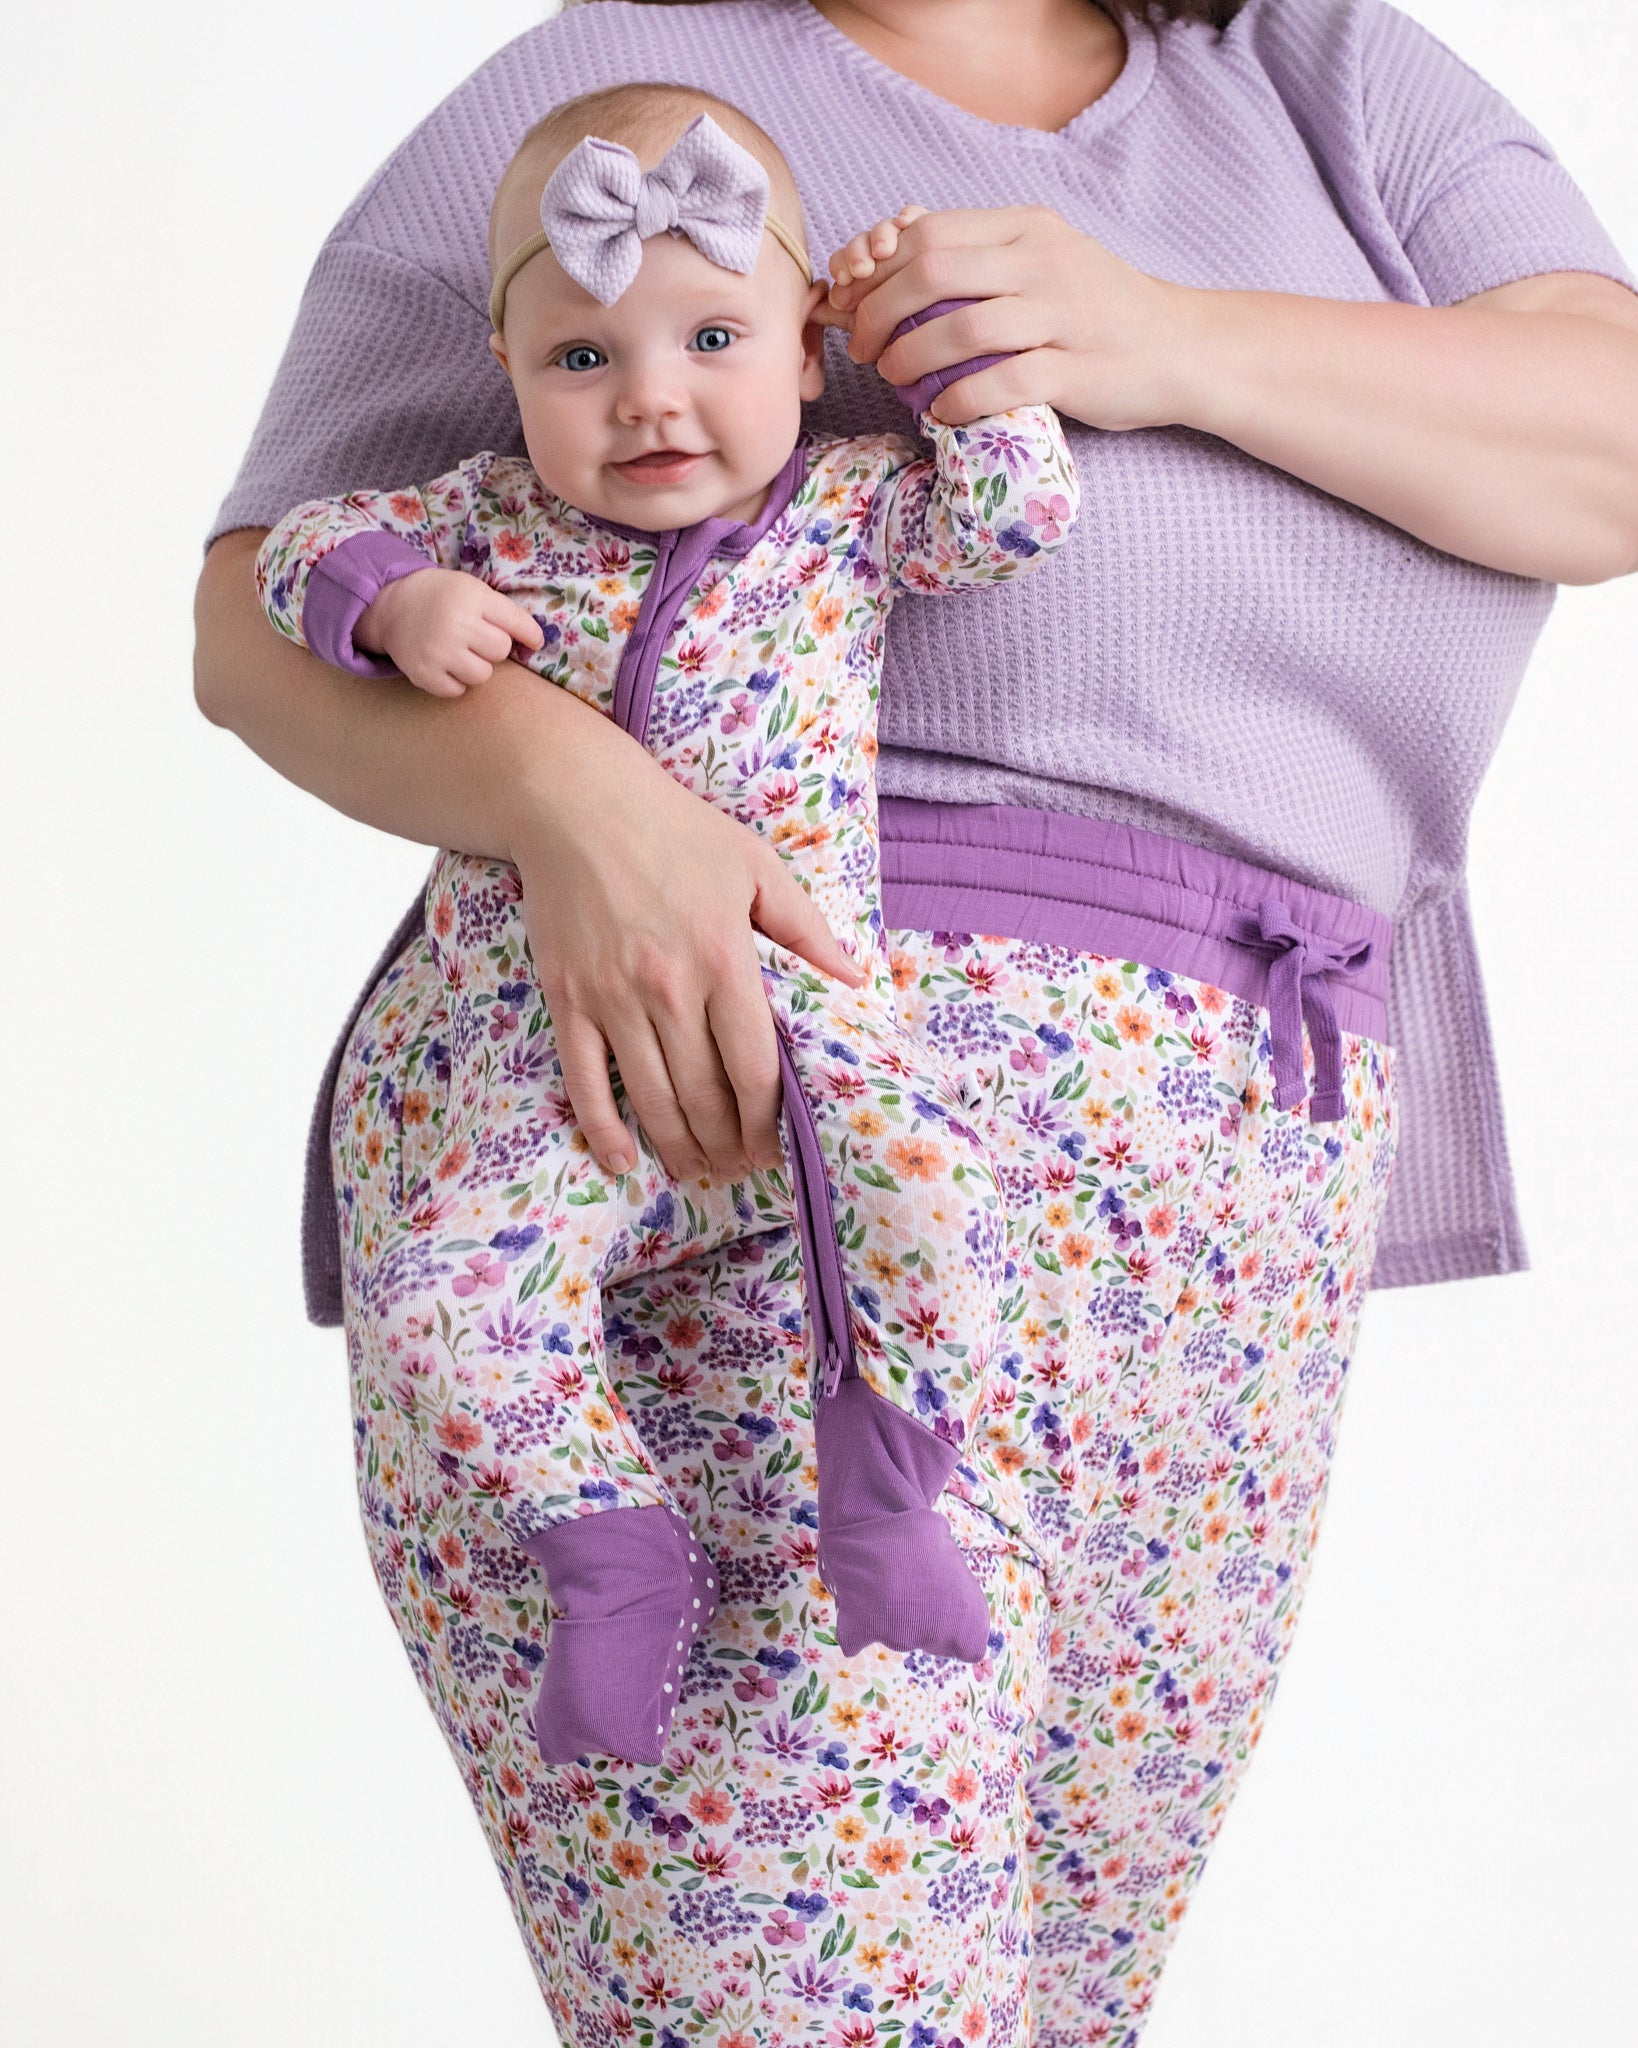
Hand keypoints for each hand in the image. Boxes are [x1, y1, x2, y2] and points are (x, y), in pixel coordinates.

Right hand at [357, 565, 544, 697]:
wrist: (393, 607)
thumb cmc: (443, 598)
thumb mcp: (472, 589)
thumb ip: (502, 612)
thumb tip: (536, 642)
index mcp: (471, 597)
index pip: (515, 622)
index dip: (529, 635)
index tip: (534, 642)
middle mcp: (455, 623)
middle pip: (500, 651)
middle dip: (492, 647)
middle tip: (475, 638)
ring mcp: (438, 650)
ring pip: (482, 675)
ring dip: (475, 667)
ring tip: (459, 652)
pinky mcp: (423, 673)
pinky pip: (458, 690)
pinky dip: (455, 682)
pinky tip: (444, 664)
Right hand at [501, 705, 866, 1182]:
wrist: (576, 804)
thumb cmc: (676, 831)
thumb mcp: (755, 867)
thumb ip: (806, 930)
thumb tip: (854, 979)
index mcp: (725, 958)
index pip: (755, 1067)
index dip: (768, 1120)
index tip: (777, 1146)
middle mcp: (670, 988)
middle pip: (705, 1095)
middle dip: (728, 1144)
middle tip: (739, 1169)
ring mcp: (613, 998)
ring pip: (651, 1098)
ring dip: (678, 1147)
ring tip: (698, 1169)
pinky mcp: (568, 999)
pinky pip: (585, 1081)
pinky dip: (605, 1130)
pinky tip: (624, 1160)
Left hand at [825, 204, 1190, 430]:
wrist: (1182, 347)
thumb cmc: (1099, 310)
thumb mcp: (1045, 261)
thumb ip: (984, 259)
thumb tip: (896, 269)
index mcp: (1027, 228)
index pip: (928, 232)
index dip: (877, 269)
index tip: (856, 304)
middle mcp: (1042, 263)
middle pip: (930, 273)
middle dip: (879, 314)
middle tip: (866, 348)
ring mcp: (1061, 316)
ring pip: (959, 329)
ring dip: (911, 360)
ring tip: (896, 380)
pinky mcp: (1075, 371)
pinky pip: (997, 384)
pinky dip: (956, 402)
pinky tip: (941, 412)